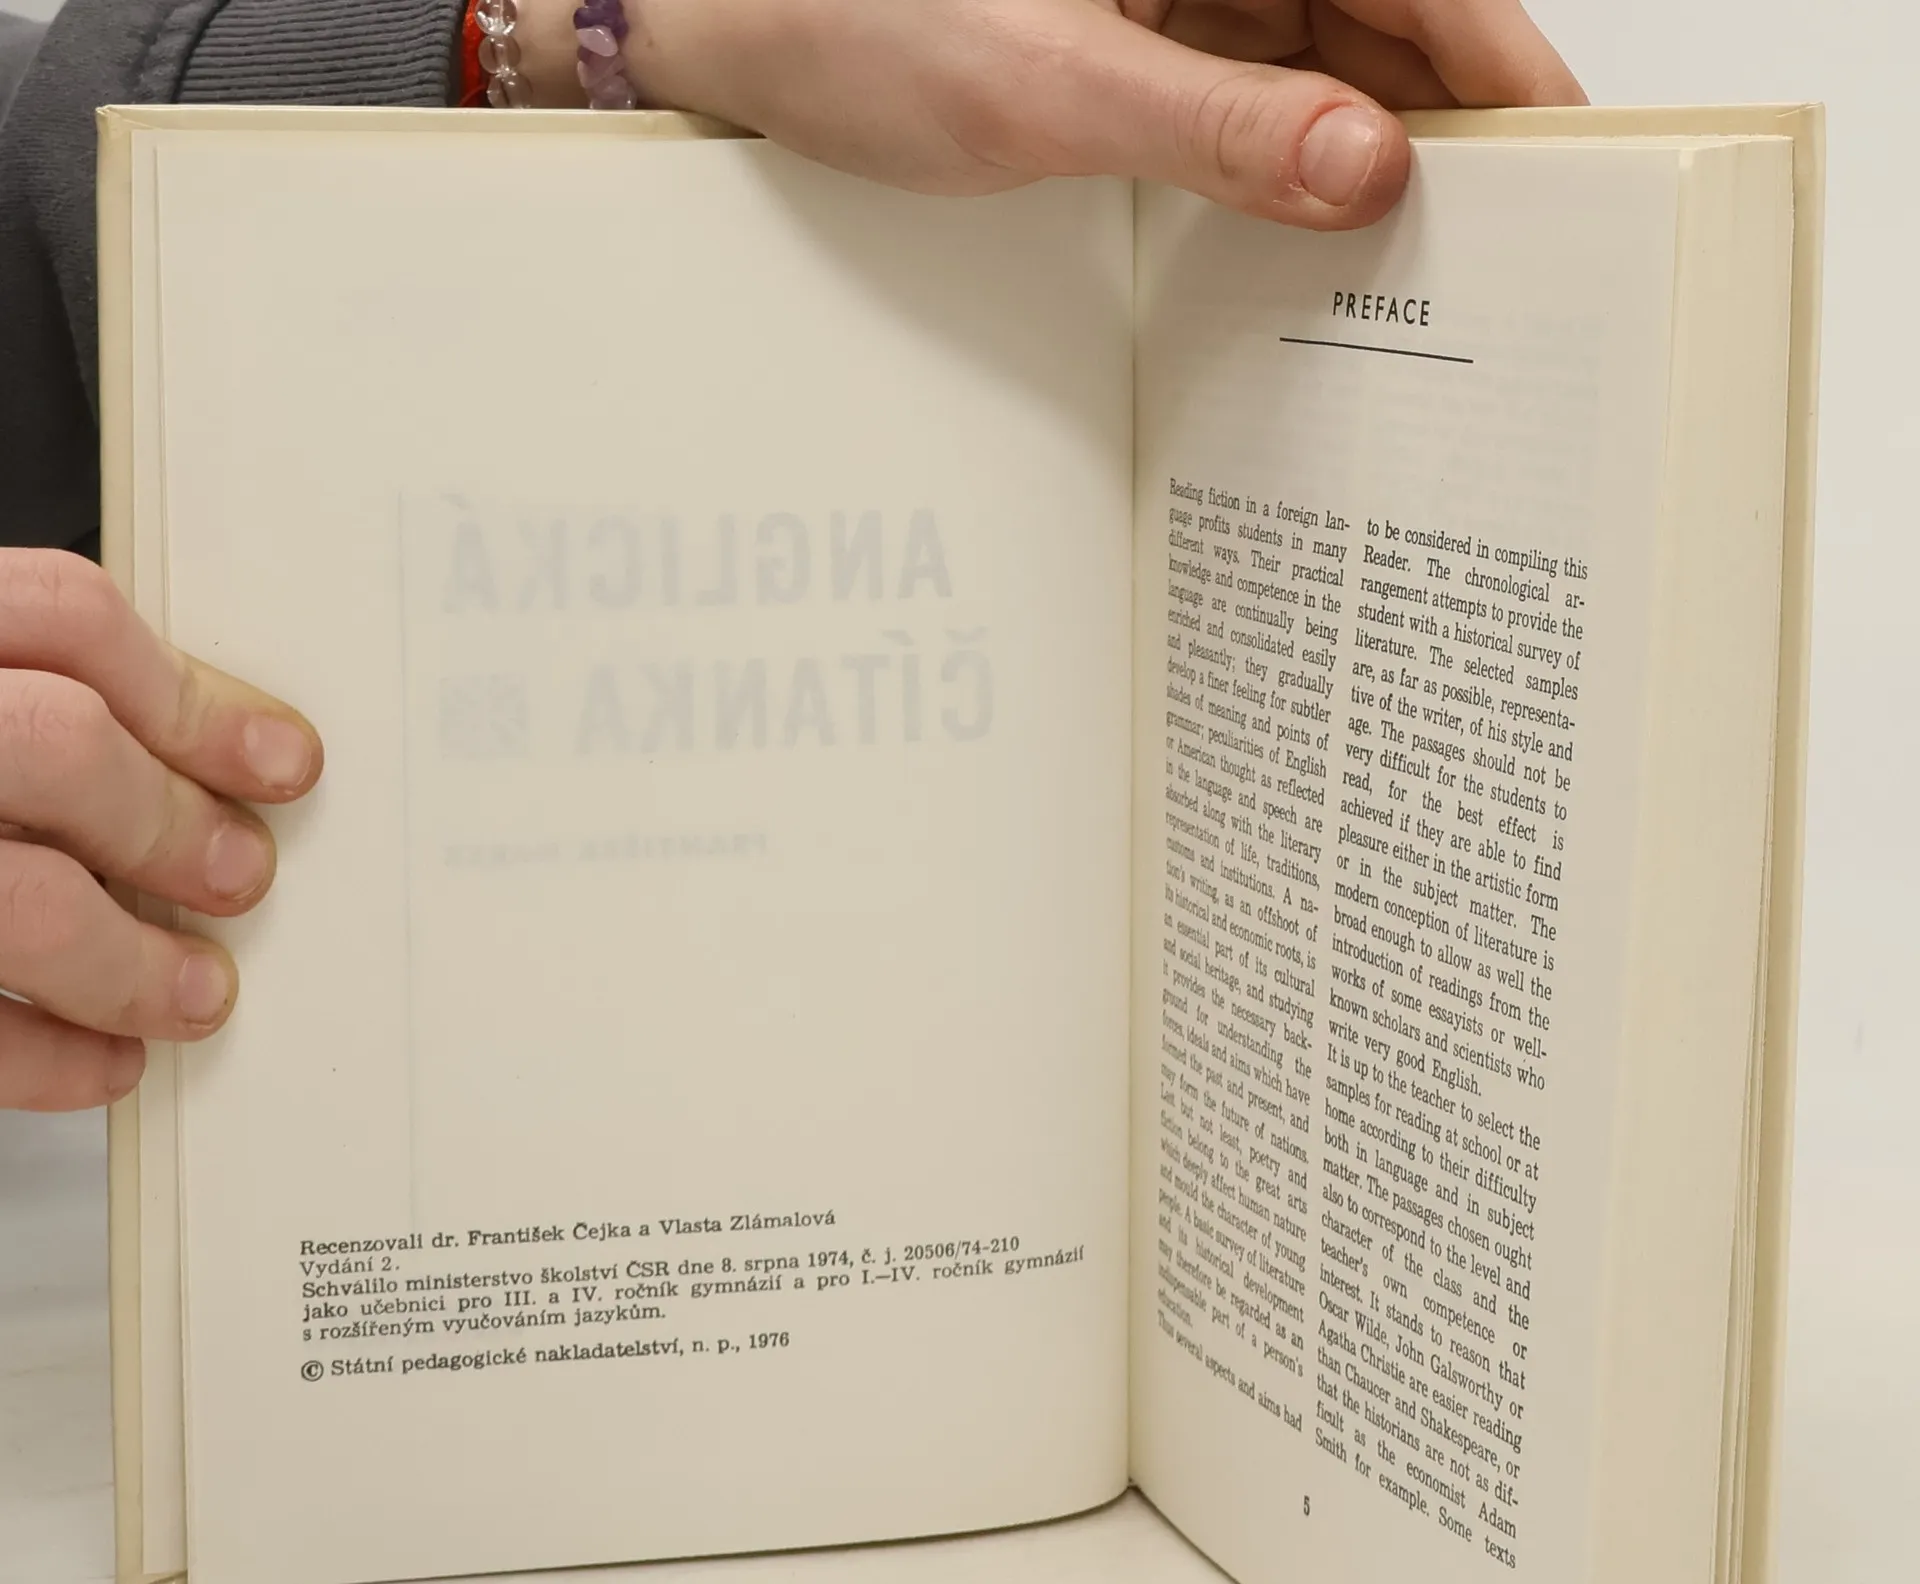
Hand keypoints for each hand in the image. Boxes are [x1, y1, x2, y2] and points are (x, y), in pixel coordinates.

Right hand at [0, 550, 321, 1110]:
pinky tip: (104, 1061)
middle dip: (174, 823)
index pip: (58, 615)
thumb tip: (199, 764)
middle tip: (241, 875)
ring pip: (23, 901)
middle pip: (59, 746)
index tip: (283, 761)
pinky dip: (49, 1055)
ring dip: (133, 961)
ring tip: (195, 992)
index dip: (192, 694)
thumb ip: (14, 698)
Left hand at [522, 0, 1581, 226]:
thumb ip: (1215, 129)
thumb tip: (1364, 169)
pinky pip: (1248, 103)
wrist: (725, 32)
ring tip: (1428, 270)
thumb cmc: (852, 17)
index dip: (1502, 64)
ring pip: (1321, 71)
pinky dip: (1287, 170)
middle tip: (1511, 250)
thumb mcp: (1047, 88)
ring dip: (1367, 162)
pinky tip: (1316, 240)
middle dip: (1446, 129)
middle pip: (1383, 24)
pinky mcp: (1138, 45)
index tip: (1572, 155)